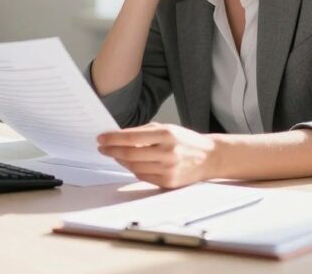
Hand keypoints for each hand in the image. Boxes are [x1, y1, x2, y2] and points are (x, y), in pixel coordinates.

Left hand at [97, 123, 216, 188]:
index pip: (132, 137)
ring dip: (120, 160)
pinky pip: (142, 176)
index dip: (113, 138)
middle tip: (102, 147)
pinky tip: (129, 163)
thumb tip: (118, 137)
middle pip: (130, 154)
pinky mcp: (168, 182)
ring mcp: (168, 169)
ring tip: (115, 154)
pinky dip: (133, 169)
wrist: (209, 157)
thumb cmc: (186, 140)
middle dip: (112, 151)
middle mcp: (168, 152)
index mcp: (167, 134)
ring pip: (134, 167)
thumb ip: (144, 132)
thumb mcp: (167, 128)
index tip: (101, 138)